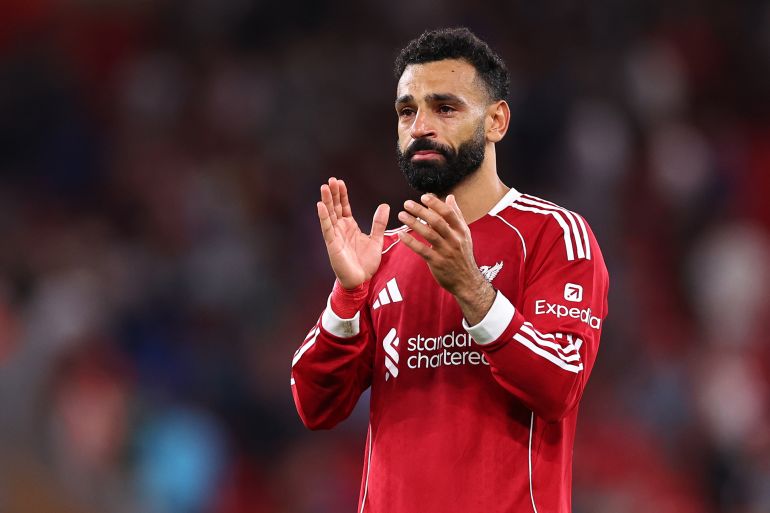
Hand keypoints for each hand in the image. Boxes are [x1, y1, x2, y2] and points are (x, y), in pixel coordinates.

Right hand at [317, 177, 389, 288]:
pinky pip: (327, 228)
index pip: (344, 207)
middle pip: (335, 208)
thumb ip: (378, 223)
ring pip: (329, 215)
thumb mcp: (376, 240)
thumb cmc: (365, 263)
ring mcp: (335, 236)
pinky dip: (323, 217)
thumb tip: (385, 205)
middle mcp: (340, 229)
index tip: (340, 182)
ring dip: (326, 201)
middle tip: (331, 180)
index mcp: (350, 227)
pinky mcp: (332, 244)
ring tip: (324, 187)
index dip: (342, 195)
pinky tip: (320, 205)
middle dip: (333, 194)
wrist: (361, 281)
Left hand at [397, 194, 494, 324]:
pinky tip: (401, 235)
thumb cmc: (463, 255)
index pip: (449, 213)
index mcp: (461, 231)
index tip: (424, 196)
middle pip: (437, 222)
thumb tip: (450, 197)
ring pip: (429, 234)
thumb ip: (456, 215)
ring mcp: (446, 252)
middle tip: (407, 203)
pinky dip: (411, 242)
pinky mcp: (437, 263)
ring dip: (414, 223)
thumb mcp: (464, 234)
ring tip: (402, 215)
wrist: (467, 281)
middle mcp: (455, 240)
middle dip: (421, 211)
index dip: (436, 204)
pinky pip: (422, 250)